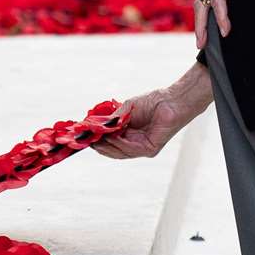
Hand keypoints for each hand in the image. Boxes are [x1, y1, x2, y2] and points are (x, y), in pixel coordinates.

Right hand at [91, 63, 213, 159]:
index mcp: (129, 135)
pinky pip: (131, 149)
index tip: (83, 136)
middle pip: (113, 151)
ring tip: (96, 138)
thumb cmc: (151, 103)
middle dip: (99, 146)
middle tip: (86, 140)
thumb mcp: (126, 110)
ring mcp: (142, 148)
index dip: (97, 141)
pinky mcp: (150, 150)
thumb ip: (112, 120)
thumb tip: (93, 126)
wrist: (170, 101)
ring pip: (120, 153)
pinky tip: (112, 136)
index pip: (109, 143)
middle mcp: (135, 144)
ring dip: (107, 145)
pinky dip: (120, 143)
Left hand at [194, 0, 249, 49]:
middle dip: (199, 27)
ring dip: (204, 26)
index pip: (205, 3)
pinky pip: (219, 0)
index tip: (205, 38)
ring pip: (204, 6)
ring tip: (205, 43)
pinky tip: (225, 30)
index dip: (203, 20)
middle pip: (199, 6)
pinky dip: (221, 16)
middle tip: (200, 46)